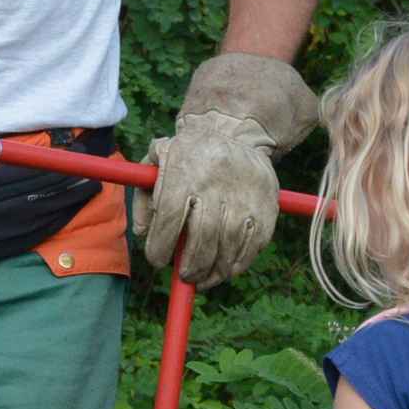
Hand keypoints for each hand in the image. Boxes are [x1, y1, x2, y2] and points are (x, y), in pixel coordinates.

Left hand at [144, 53, 318, 289]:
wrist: (233, 131)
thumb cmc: (188, 155)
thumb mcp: (158, 161)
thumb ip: (143, 196)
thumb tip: (142, 233)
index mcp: (184, 172)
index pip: (169, 219)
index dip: (161, 247)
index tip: (158, 261)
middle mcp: (215, 184)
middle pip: (202, 238)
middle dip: (191, 266)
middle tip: (185, 276)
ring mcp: (244, 196)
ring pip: (229, 246)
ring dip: (215, 271)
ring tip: (204, 277)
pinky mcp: (266, 206)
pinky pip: (253, 246)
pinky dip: (239, 263)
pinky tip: (227, 267)